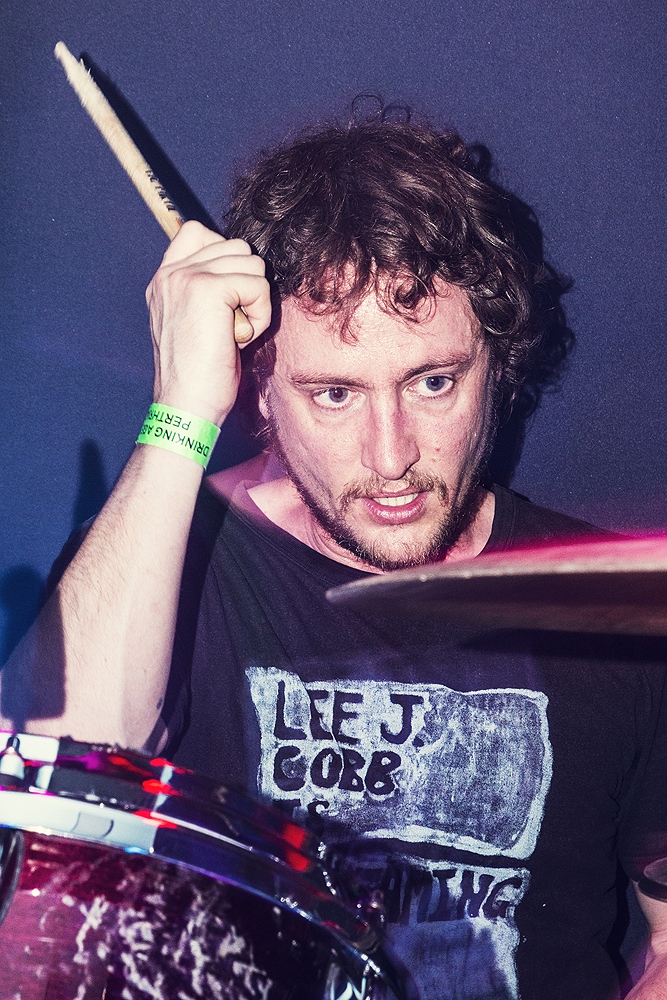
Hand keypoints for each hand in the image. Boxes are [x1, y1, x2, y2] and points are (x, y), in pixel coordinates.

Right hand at [145, 220, 271, 425]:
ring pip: (251, 262)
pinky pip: (258, 284)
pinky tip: (240, 338)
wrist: (186, 406)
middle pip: (236, 246)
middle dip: (246, 284)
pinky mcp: (208, 289)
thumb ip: (208, 292)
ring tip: (235, 332)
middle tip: (231, 324)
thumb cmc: (199, 377)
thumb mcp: (196, 324)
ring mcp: (187, 278)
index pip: (197, 231)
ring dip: (255, 300)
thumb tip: (245, 271)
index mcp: (165, 280)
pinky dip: (260, 315)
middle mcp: (171, 274)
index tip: (228, 298)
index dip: (226, 257)